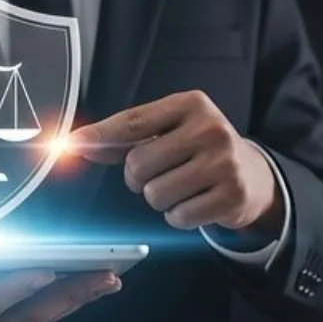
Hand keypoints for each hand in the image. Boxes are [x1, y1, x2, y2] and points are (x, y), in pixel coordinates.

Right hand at [0, 266, 120, 321]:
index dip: (11, 288)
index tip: (44, 268)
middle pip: (26, 316)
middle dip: (68, 294)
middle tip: (106, 272)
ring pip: (40, 319)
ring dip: (77, 298)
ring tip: (111, 275)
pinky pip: (38, 319)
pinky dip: (67, 301)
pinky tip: (91, 283)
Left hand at [70, 90, 282, 230]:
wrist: (252, 175)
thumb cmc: (199, 150)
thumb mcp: (169, 131)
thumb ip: (124, 137)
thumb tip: (77, 144)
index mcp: (190, 104)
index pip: (133, 122)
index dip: (99, 136)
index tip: (70, 144)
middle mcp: (209, 128)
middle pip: (138, 164)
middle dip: (139, 178)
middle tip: (160, 174)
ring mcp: (224, 162)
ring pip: (155, 194)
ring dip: (159, 199)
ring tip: (181, 187)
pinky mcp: (231, 195)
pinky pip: (178, 216)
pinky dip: (178, 216)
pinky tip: (195, 202)